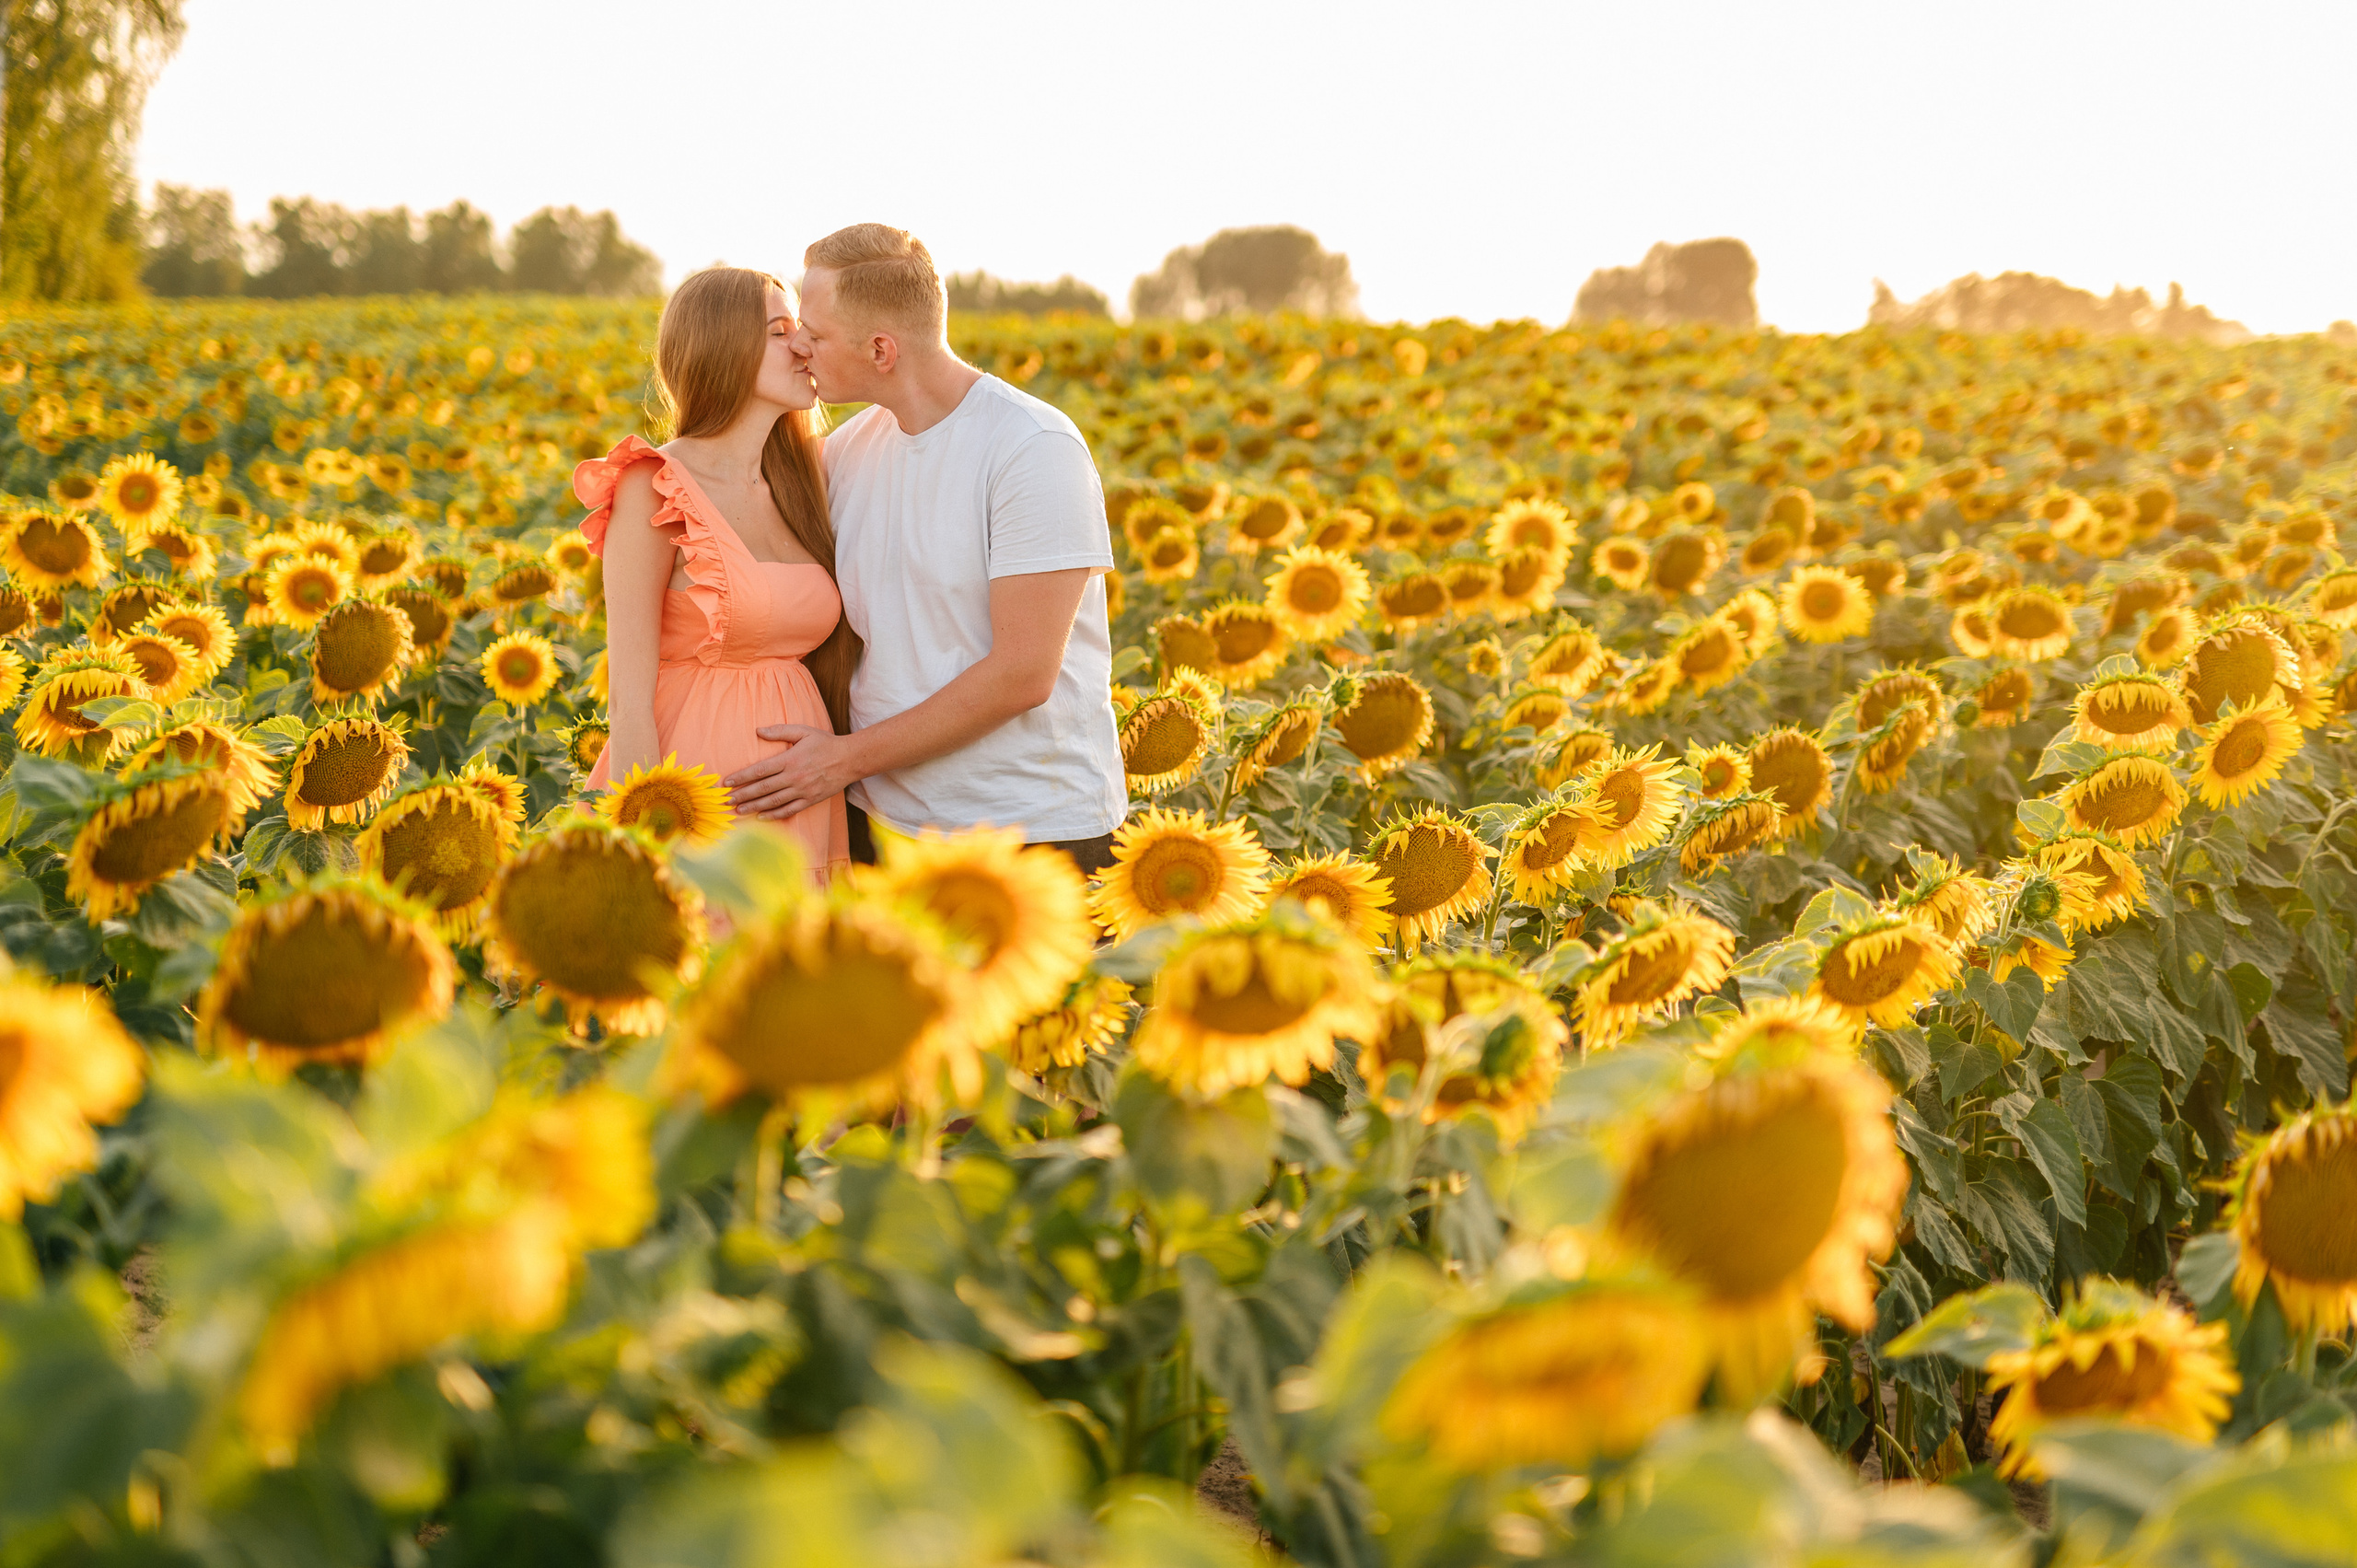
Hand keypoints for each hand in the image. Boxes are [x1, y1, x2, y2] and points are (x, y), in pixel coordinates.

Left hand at [724, 724, 854, 819]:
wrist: (850, 759)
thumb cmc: (825, 743)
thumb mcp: (803, 731)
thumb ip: (780, 731)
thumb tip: (758, 730)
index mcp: (789, 759)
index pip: (759, 770)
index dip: (741, 777)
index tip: (727, 782)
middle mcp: (794, 777)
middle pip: (762, 788)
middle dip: (742, 795)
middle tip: (726, 800)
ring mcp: (802, 791)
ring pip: (773, 801)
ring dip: (753, 806)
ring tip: (738, 810)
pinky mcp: (810, 800)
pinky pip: (789, 810)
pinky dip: (774, 815)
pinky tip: (761, 817)